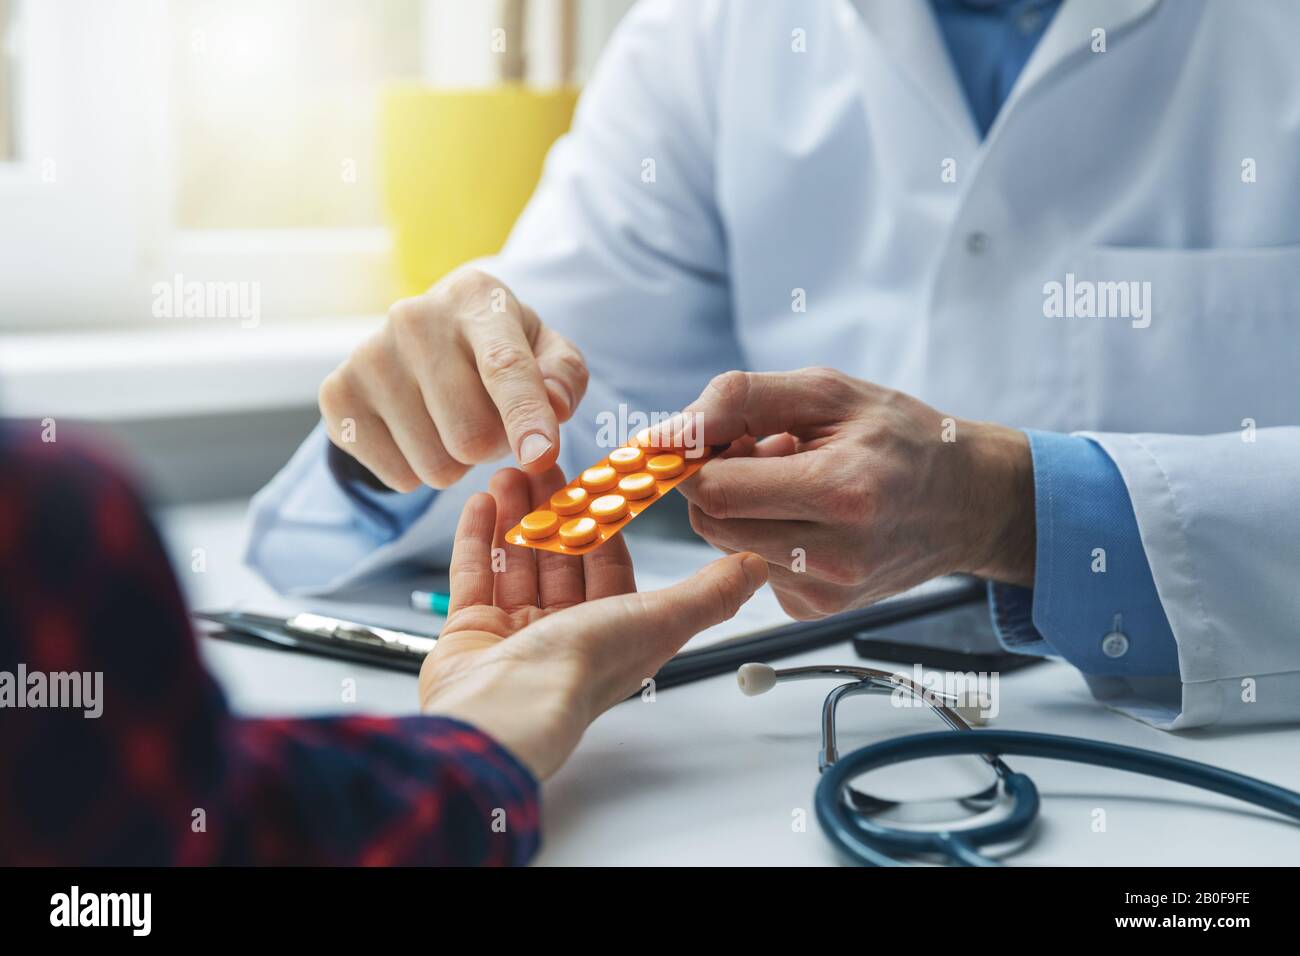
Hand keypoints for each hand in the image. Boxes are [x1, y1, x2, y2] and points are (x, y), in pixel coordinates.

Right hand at [319, 268, 588, 491]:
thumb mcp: (546, 350)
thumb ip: (564, 377)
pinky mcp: (337, 395)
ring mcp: (368, 356)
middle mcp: (415, 319)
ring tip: (452, 423)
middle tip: (490, 420)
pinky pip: (398, 477)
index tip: (540, 456)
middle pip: (472, 436)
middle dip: (494, 446)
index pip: (504, 367)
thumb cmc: (499, 346)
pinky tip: (417, 431)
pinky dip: (418, 470)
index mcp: (476, 299)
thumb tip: (553, 407)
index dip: (525, 416)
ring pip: (436, 466)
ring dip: (457, 462)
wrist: (424, 336)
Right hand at [419, 466, 768, 779]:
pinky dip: (477, 539)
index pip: (608, 562)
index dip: (602, 517)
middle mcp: (563, 633)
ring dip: (514, 515)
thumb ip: (710, 593)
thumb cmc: (581, 670)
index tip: (594, 476)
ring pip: (517, 561)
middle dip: (551, 507)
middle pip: (559, 556)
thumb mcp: (659, 620)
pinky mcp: (469, 635)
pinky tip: (481, 501)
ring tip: (509, 469)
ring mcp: (514, 634)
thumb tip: (756, 567)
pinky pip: (474, 577)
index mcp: (612, 632)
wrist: (505, 710)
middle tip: (542, 460)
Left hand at [672, 369, 1033, 619]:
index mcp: (840, 492)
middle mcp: (835, 555)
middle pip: (713, 522)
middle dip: (717, 481)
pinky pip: (753, 567)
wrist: (967, 501)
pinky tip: (806, 515)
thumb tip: (669, 430)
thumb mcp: (829, 391)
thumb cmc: (900, 437)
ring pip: (727, 546)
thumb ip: (742, 399)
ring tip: (792, 480)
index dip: (697, 460)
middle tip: (761, 450)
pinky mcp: (816, 610)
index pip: (717, 490)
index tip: (709, 438)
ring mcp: (826, 592)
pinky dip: (764, 536)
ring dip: (741, 508)